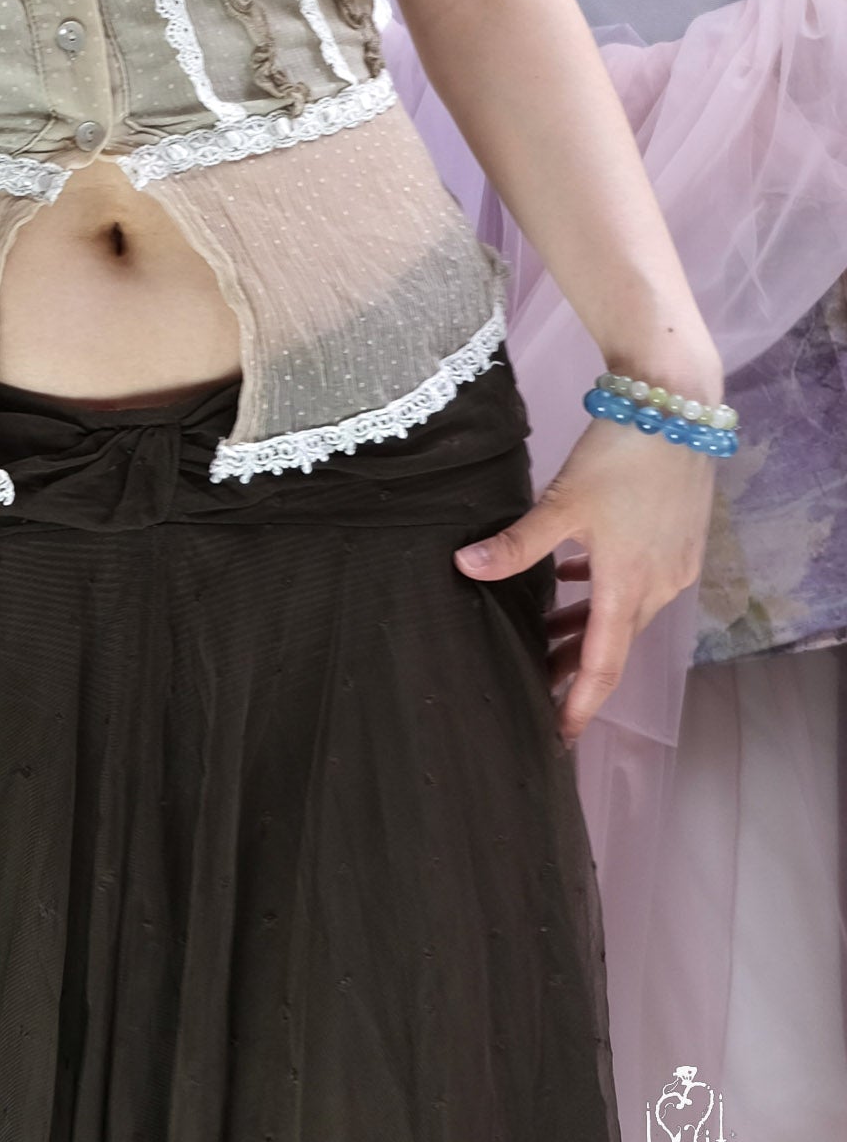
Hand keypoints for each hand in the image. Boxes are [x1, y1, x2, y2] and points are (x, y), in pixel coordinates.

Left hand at [452, 415, 715, 745]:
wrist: (675, 406)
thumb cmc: (618, 454)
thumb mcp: (560, 503)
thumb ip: (515, 544)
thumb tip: (465, 567)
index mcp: (628, 586)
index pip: (602, 666)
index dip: (579, 704)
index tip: (559, 734)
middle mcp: (658, 586)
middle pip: (612, 644)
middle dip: (574, 670)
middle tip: (537, 688)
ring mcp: (672, 565)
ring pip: (623, 613)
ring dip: (586, 629)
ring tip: (546, 641)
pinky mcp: (677, 543)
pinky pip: (636, 585)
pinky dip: (603, 593)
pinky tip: (572, 580)